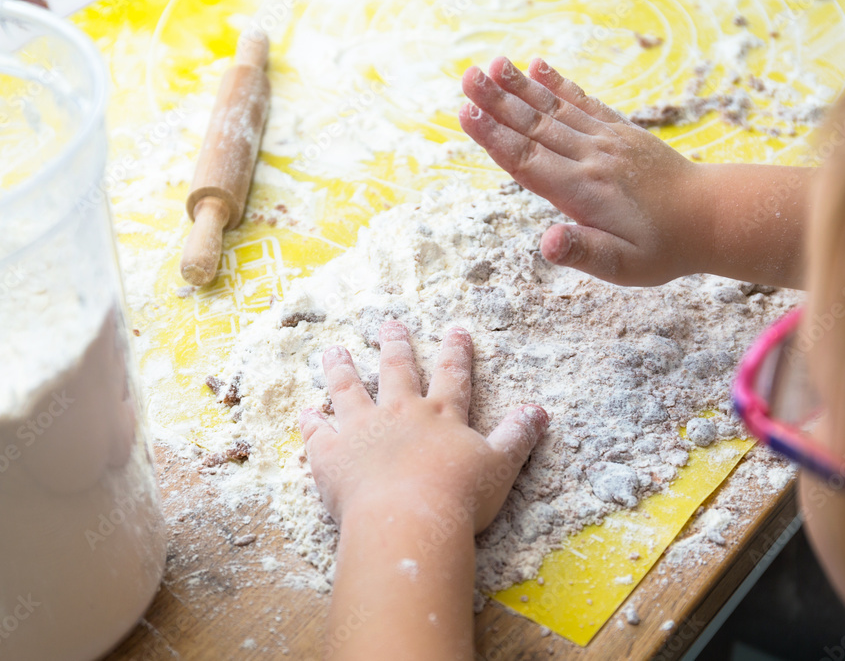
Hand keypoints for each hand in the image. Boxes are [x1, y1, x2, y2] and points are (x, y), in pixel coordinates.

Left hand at [298, 321, 547, 531]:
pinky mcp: (331, 454)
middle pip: (396, 371)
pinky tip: (305, 411)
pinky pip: (316, 432)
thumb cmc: (458, 497)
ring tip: (333, 351)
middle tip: (389, 324)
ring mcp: (361, 429)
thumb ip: (517, 436)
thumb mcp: (500, 466)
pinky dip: (310, 421)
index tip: (456, 330)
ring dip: (341, 369)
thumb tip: (540, 411)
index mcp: (440, 415)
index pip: (452, 375)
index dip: (456, 352)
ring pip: (348, 390)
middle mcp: (399, 413)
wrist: (407, 520)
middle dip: (394, 346)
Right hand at [460, 56, 703, 285]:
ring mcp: (607, 141)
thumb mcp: (624, 266)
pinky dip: (558, 85)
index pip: (529, 161)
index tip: (467, 113)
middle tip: (466, 77)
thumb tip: (546, 243)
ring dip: (520, 87)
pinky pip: (584, 103)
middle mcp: (592, 159)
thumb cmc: (665, 249)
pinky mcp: (620, 132)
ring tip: (493, 64)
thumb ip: (583, 252)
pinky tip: (537, 68)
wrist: (714, 217)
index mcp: (584, 192)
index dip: (494, 137)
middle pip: (534, 128)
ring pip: (555, 110)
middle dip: (497, 103)